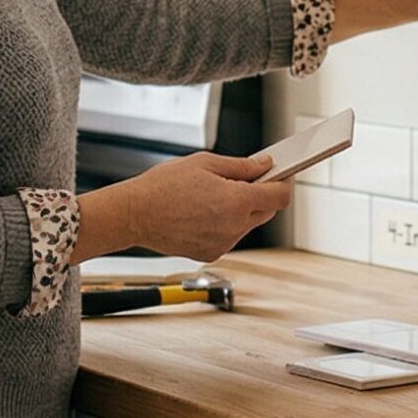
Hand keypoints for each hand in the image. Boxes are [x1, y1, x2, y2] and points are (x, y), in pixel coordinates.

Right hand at [75, 151, 291, 263]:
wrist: (134, 215)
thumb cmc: (163, 186)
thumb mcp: (205, 163)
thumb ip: (241, 166)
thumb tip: (265, 165)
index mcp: (236, 202)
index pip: (279, 196)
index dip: (284, 182)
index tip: (283, 173)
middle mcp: (234, 227)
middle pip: (267, 211)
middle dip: (262, 195)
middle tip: (246, 178)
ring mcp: (223, 244)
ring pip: (247, 224)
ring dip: (241, 209)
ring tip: (214, 194)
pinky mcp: (211, 254)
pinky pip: (230, 236)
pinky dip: (225, 223)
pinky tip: (204, 211)